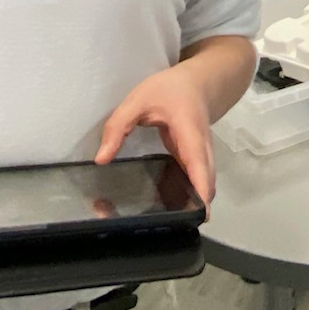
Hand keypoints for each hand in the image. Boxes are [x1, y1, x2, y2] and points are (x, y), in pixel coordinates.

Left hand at [96, 65, 214, 207]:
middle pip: (206, 182)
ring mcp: (202, 156)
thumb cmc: (169, 89)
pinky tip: (171, 204)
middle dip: (197, 205)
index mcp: (190, 131)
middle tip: (176, 226)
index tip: (199, 212)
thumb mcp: (137, 100)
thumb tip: (102, 159)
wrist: (197, 82)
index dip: (200, 188)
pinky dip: (190, 194)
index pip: (198, 163)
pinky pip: (197, 181)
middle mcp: (202, 148)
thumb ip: (118, 127)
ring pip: (205, 184)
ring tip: (171, 221)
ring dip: (194, 202)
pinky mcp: (197, 161)